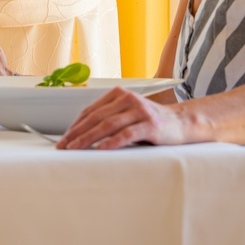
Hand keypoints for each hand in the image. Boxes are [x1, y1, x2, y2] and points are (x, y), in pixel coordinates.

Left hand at [55, 87, 188, 149]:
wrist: (181, 123)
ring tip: (76, 148)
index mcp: (119, 94)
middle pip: (96, 117)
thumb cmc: (151, 122)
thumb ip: (109, 118)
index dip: (75, 125)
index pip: (91, 110)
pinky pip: (127, 134)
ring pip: (108, 125)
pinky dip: (112, 142)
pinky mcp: (151, 124)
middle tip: (64, 146)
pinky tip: (101, 149)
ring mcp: (140, 111)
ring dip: (89, 138)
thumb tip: (81, 134)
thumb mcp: (128, 114)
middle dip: (77, 133)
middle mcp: (129, 99)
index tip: (64, 139)